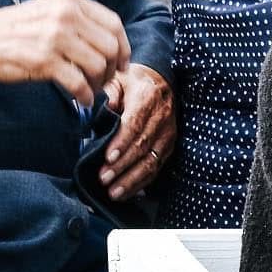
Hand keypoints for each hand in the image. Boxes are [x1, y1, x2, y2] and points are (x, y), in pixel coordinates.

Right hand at [0, 0, 129, 106]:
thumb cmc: (15, 32)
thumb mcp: (48, 12)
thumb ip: (78, 21)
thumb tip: (112, 46)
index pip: (113, 23)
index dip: (123, 47)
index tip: (122, 63)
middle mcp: (65, 14)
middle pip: (111, 46)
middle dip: (112, 69)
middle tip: (104, 81)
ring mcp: (55, 36)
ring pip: (99, 66)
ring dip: (99, 84)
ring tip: (89, 89)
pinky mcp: (45, 60)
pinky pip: (80, 83)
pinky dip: (85, 96)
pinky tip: (81, 100)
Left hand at [100, 64, 174, 200]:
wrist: (160, 82)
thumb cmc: (133, 83)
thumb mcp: (118, 79)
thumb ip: (109, 93)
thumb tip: (103, 110)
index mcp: (147, 98)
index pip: (134, 125)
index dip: (121, 143)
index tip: (108, 157)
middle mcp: (162, 118)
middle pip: (142, 147)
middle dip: (122, 166)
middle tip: (103, 178)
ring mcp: (168, 135)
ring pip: (151, 162)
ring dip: (131, 180)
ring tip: (113, 192)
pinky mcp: (168, 147)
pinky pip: (155, 168)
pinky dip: (140, 183)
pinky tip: (126, 192)